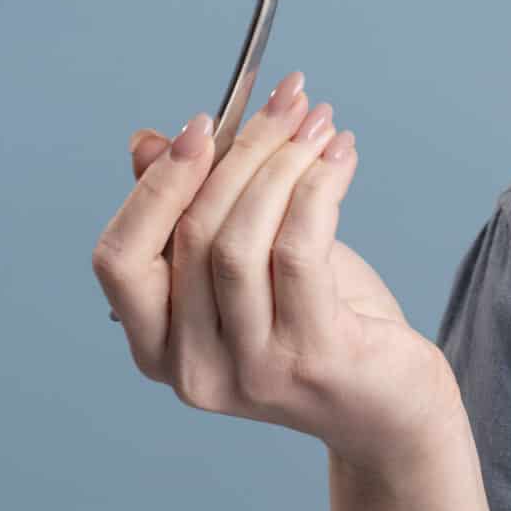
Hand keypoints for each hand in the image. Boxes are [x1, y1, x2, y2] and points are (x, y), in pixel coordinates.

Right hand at [92, 72, 461, 474]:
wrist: (391, 409)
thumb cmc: (319, 328)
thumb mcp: (249, 269)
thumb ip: (193, 213)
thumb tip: (148, 142)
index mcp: (157, 348)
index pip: (119, 257)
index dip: (155, 184)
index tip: (201, 122)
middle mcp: (191, 369)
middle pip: (189, 234)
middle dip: (240, 151)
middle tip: (286, 102)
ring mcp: (251, 369)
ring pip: (240, 239)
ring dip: (282, 162)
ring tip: (319, 123)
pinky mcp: (313, 358)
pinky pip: (299, 250)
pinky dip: (317, 188)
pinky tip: (340, 158)